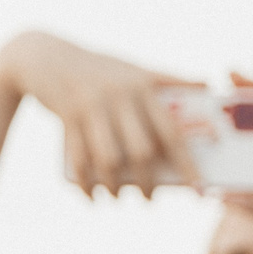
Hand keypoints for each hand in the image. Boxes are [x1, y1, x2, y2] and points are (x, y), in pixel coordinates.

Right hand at [0, 32, 199, 199]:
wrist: (44, 54)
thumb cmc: (101, 69)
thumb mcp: (134, 68)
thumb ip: (169, 79)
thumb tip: (208, 86)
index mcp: (144, 87)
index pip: (172, 132)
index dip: (188, 165)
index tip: (199, 190)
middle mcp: (120, 96)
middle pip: (142, 152)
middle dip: (148, 183)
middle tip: (150, 199)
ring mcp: (92, 106)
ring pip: (109, 160)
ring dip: (115, 187)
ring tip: (119, 198)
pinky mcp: (67, 115)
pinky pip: (80, 159)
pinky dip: (87, 183)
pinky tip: (92, 196)